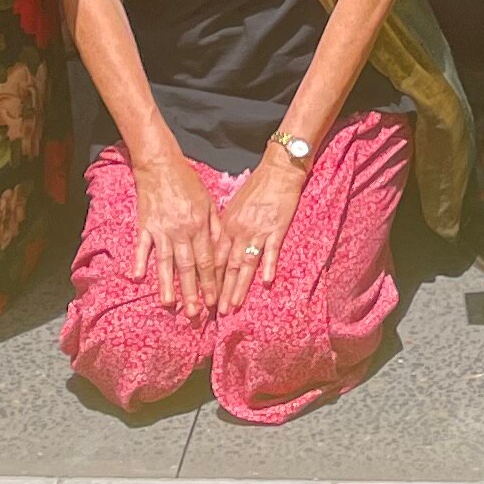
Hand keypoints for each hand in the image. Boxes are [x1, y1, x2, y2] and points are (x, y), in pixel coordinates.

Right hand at [132, 150, 223, 317]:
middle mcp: (181, 230)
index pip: (207, 260)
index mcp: (200, 225)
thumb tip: (222, 251)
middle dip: (192, 292)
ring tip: (170, 305)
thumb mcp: (209, 201)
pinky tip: (137, 278)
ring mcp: (161, 229)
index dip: (211, 283)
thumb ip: (216, 226)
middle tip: (194, 315)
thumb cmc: (187, 181)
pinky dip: (139, 262)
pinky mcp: (144, 225)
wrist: (160, 164)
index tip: (214, 302)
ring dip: (168, 285)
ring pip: (166, 262)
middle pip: (188, 266)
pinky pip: (141, 247)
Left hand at [217, 149, 305, 304]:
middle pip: (228, 266)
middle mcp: (239, 230)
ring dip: (239, 287)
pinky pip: (271, 251)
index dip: (210, 280)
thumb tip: (214, 248)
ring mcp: (257, 231)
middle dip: (222, 291)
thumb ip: (225, 228)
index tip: (205, 298)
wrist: (278, 171)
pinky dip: (268, 266)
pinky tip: (265, 282)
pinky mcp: (276, 229)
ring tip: (234, 306)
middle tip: (217, 312)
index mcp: (226, 226)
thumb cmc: (255, 188)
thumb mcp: (233, 206)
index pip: (215, 258)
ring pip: (246, 263)